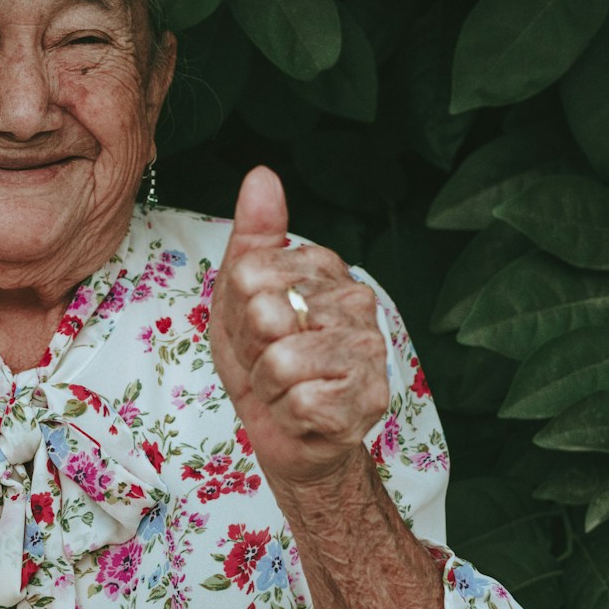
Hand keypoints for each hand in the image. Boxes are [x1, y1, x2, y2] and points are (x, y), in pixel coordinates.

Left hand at [210, 167, 388, 492]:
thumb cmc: (262, 361)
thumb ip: (253, 236)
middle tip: (268, 361)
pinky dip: (288, 414)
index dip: (238, 310)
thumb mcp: (240, 295)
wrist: (288, 432)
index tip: (254, 328)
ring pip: (282, 362)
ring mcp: (369, 348)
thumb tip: (262, 176)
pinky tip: (303, 412)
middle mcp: (357, 299)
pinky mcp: (369, 397)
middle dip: (251, 349)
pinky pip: (300, 402)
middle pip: (265, 315)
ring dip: (268, 386)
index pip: (250, 273)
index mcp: (325, 268)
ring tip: (286, 387)